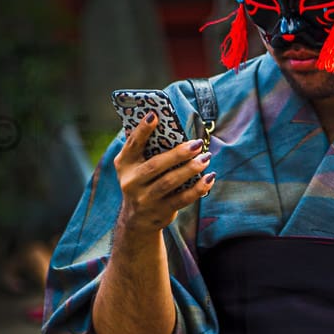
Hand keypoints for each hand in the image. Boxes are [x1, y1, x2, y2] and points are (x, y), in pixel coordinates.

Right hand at [113, 111, 214, 235]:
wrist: (137, 219)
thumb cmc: (141, 181)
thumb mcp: (133, 165)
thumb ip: (143, 147)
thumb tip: (159, 119)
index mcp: (124, 164)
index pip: (132, 144)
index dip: (142, 130)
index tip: (154, 115)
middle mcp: (131, 182)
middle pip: (156, 166)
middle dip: (178, 154)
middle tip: (196, 144)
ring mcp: (145, 199)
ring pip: (169, 182)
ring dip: (190, 170)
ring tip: (206, 158)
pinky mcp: (161, 211)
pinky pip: (182, 199)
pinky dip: (198, 189)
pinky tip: (209, 178)